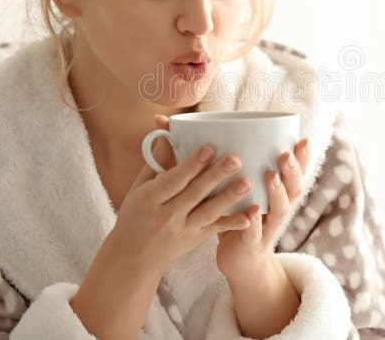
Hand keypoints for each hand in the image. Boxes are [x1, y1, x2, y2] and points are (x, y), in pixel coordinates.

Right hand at [111, 115, 252, 274]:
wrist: (134, 256)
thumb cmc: (136, 213)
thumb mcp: (140, 187)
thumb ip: (158, 160)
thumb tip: (168, 129)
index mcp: (149, 199)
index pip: (172, 180)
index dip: (190, 166)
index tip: (209, 148)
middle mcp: (166, 215)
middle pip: (193, 194)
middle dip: (215, 176)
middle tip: (235, 159)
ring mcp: (182, 230)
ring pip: (207, 212)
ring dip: (228, 198)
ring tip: (247, 183)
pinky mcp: (195, 239)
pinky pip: (215, 230)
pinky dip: (232, 224)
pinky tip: (249, 217)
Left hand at [215, 137, 310, 280]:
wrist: (241, 262)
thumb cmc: (241, 218)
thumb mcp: (247, 192)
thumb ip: (242, 169)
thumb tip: (224, 133)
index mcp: (281, 196)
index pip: (297, 174)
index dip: (303, 158)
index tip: (303, 139)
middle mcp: (279, 211)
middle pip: (294, 190)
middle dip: (293, 171)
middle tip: (285, 154)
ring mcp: (268, 229)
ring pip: (280, 210)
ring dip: (277, 192)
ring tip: (271, 176)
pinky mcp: (252, 245)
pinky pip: (255, 234)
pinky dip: (254, 223)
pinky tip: (252, 213)